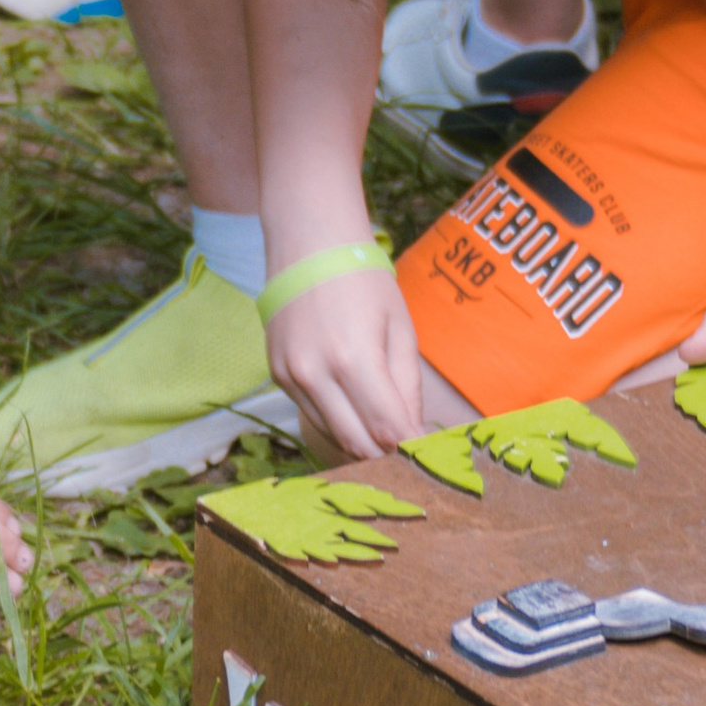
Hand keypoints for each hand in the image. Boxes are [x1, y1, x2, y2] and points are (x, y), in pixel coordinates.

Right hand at [267, 263, 427, 461]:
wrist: (310, 247)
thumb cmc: (364, 282)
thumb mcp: (399, 329)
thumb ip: (407, 386)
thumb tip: (414, 434)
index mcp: (354, 359)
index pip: (386, 429)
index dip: (411, 449)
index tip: (427, 458)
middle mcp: (316, 373)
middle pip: (357, 443)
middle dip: (387, 455)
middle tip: (410, 453)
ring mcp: (291, 376)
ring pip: (332, 435)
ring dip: (362, 442)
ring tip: (386, 434)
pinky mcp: (278, 375)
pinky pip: (313, 414)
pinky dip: (338, 421)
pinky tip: (356, 409)